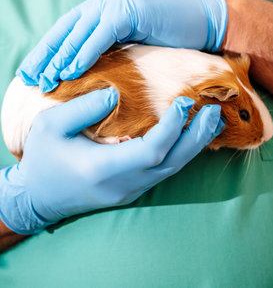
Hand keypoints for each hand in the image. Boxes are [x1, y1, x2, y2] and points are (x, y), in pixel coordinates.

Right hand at [0, 89, 223, 234]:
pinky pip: (163, 171)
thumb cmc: (41, 158)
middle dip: (196, 137)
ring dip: (193, 146)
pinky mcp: (130, 190)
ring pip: (171, 170)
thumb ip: (83, 107)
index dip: (173, 126)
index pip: (151, 149)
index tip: (184, 101)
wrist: (37, 197)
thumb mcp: (49, 125)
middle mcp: (122, 184)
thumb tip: (116, 95)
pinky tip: (190, 137)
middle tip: (215, 112)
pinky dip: (180, 153)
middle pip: (171, 163)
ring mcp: (128, 191)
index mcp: (102, 168)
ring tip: (211, 122)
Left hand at [16, 0, 226, 91]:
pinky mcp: (130, 7)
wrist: (207, 20)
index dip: (50, 49)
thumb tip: (89, 69)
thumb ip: (112, 46)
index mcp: (106, 4)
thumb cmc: (175, 35)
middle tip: (28, 76)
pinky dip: (85, 53)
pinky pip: (102, 33)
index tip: (35, 70)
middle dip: (46, 53)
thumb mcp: (136, 40)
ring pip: (80, 30)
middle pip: (68, 27)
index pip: (70, 27)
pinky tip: (70, 71)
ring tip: (45, 79)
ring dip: (60, 57)